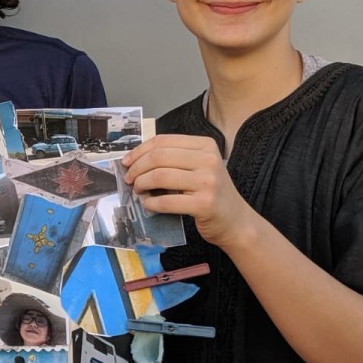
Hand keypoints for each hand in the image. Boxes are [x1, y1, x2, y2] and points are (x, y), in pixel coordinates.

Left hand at [121, 134, 254, 248]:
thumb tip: (135, 159)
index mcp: (205, 145)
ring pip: (160, 176)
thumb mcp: (198, 168)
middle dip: (137, 168)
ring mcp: (208, 182)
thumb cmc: (211, 193)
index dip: (139, 151)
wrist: (236, 222)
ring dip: (141, 184)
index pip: (163, 141)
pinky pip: (166, 201)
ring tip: (138, 191)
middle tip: (129, 179)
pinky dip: (151, 203)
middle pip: (159, 157)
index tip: (127, 162)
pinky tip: (148, 205)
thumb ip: (174, 159)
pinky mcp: (204, 204)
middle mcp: (209, 160)